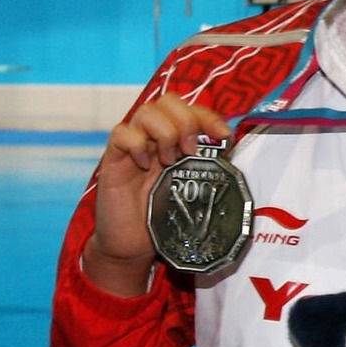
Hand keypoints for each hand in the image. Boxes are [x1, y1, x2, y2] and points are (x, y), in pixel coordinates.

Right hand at [84, 95, 233, 296]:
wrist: (135, 244)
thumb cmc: (167, 217)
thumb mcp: (196, 189)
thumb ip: (210, 167)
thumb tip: (232, 147)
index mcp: (177, 141)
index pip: (191, 109)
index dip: (209, 116)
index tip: (224, 136)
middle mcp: (154, 138)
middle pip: (168, 101)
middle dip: (186, 121)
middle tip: (190, 151)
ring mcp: (133, 147)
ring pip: (146, 112)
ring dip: (165, 132)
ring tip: (169, 161)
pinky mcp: (113, 160)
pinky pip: (121, 133)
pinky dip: (137, 144)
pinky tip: (144, 165)